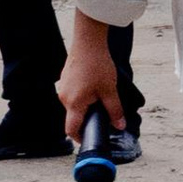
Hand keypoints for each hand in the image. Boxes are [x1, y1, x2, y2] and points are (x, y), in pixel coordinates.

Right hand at [58, 20, 125, 142]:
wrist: (88, 42)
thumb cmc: (98, 65)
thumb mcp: (110, 91)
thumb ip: (114, 111)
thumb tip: (119, 126)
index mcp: (74, 103)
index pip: (71, 129)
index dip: (79, 137)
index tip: (88, 139)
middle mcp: (64, 97)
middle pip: (74, 116)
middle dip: (87, 118)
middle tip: (103, 114)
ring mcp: (63, 88)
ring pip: (74, 105)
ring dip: (86, 105)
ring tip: (100, 95)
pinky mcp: (65, 80)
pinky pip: (73, 94)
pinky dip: (82, 95)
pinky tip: (93, 85)